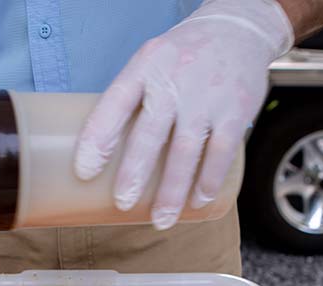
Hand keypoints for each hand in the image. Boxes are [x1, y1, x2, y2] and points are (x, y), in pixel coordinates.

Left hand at [74, 0, 293, 229]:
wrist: (239, 28)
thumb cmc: (184, 56)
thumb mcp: (150, 62)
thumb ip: (131, 101)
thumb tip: (103, 155)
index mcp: (145, 67)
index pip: (115, 102)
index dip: (98, 137)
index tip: (84, 171)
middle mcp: (175, 79)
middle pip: (151, 131)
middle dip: (134, 171)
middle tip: (122, 202)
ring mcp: (207, 96)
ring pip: (186, 149)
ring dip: (172, 190)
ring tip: (160, 219)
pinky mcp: (236, 110)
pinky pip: (221, 152)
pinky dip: (208, 180)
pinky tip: (197, 201)